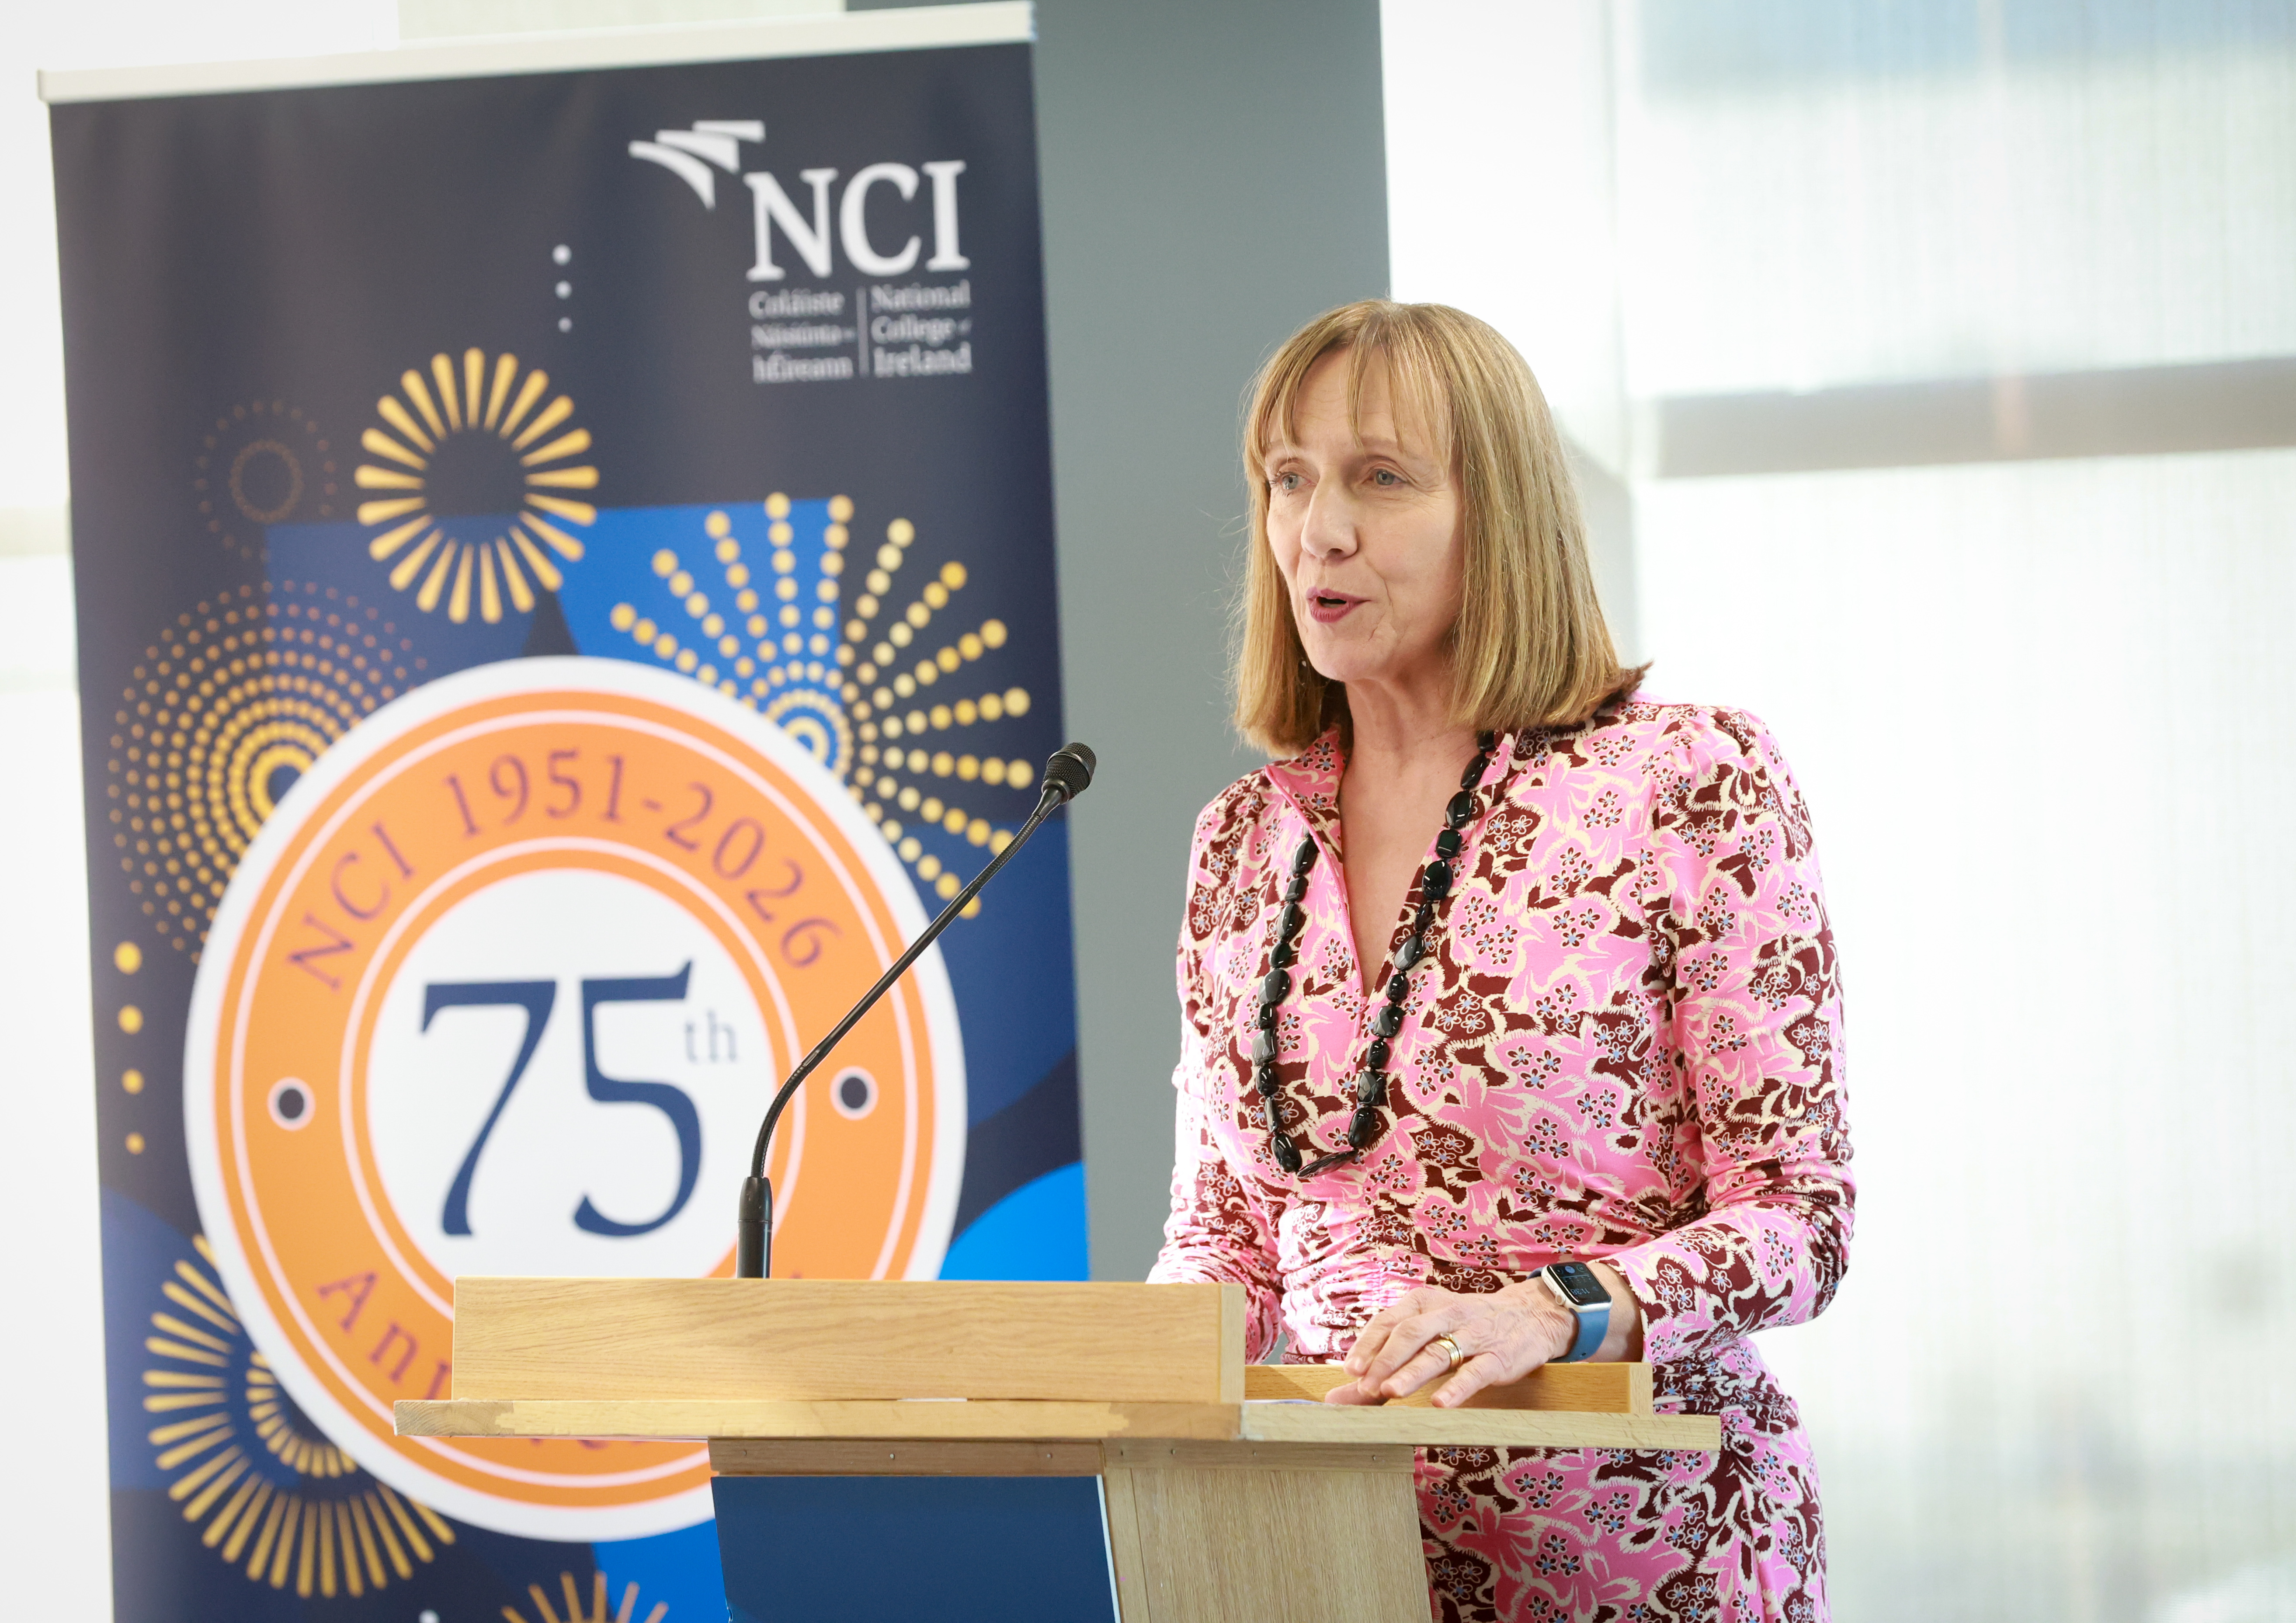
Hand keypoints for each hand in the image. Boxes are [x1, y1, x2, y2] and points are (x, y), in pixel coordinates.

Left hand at [1323, 1264, 1639, 1408]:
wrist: (1531, 1315)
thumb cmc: (1467, 1327)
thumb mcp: (1430, 1333)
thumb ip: (1387, 1363)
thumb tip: (1339, 1396)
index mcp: (1425, 1303)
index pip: (1390, 1320)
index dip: (1368, 1344)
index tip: (1350, 1370)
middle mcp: (1447, 1314)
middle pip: (1410, 1332)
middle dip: (1384, 1359)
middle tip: (1364, 1385)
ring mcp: (1474, 1334)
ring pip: (1439, 1350)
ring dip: (1412, 1371)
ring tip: (1390, 1391)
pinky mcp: (1499, 1357)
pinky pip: (1475, 1371)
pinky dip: (1456, 1387)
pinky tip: (1439, 1402)